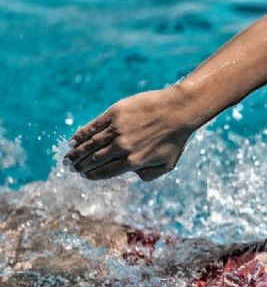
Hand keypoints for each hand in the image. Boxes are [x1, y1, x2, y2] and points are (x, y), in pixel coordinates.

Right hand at [65, 86, 195, 180]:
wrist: (179, 110)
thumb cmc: (175, 138)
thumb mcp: (168, 164)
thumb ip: (149, 175)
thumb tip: (133, 175)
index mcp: (134, 162)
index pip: (106, 172)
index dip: (92, 175)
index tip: (84, 176)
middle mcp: (122, 147)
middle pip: (94, 159)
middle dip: (80, 166)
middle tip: (71, 168)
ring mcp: (117, 129)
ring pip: (90, 144)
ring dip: (76, 153)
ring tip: (68, 158)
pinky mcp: (115, 114)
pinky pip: (93, 126)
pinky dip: (81, 135)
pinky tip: (73, 140)